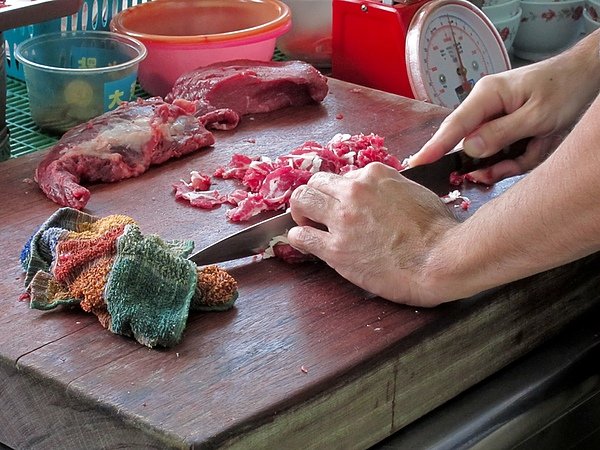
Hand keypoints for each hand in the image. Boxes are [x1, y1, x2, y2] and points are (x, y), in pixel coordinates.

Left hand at [287, 163, 458, 306]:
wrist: (441, 260)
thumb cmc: (438, 230)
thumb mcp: (417, 192)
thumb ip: (391, 187)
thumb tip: (380, 193)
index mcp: (375, 175)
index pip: (345, 176)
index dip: (342, 192)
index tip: (344, 204)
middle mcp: (354, 191)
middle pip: (316, 182)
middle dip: (314, 196)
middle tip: (316, 211)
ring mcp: (342, 219)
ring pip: (301, 201)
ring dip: (300, 212)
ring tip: (306, 224)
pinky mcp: (336, 249)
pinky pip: (301, 237)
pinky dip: (297, 238)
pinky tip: (302, 242)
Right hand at [410, 32, 599, 182]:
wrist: (584, 77)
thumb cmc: (563, 89)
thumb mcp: (537, 116)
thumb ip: (501, 133)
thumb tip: (468, 149)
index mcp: (487, 96)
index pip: (454, 126)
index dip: (434, 147)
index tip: (416, 163)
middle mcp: (485, 107)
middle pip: (471, 146)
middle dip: (492, 162)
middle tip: (512, 163)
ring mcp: (493, 119)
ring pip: (490, 155)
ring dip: (514, 159)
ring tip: (538, 146)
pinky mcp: (503, 129)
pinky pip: (503, 154)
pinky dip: (521, 157)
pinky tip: (536, 146)